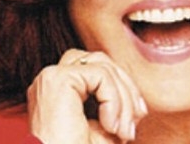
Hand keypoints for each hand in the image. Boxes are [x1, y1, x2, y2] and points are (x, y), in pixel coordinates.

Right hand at [27, 49, 147, 143]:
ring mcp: (52, 77)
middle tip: (137, 118)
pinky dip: (114, 100)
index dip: (122, 86)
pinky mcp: (58, 80)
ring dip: (123, 97)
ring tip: (123, 129)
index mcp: (58, 90)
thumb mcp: (103, 129)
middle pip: (101, 61)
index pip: (96, 69)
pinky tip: (110, 126)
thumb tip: (136, 98)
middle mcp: (51, 80)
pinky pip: (101, 75)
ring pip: (103, 66)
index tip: (138, 115)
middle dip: (127, 87)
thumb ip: (115, 104)